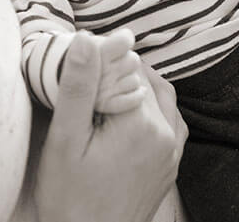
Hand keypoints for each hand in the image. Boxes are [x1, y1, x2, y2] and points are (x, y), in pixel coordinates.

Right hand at [35, 31, 186, 221]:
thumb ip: (78, 87)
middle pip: (146, 80)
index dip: (102, 60)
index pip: (127, 67)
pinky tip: (126, 113)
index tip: (78, 66)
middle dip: (118, 73)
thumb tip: (85, 40)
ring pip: (162, 97)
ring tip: (103, 91)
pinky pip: (170, 121)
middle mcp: (167, 135)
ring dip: (137, 86)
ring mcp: (172, 153)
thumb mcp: (65, 140)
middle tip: (86, 80)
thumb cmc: (70, 198)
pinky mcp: (170, 166)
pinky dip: (151, 107)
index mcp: (142, 125)